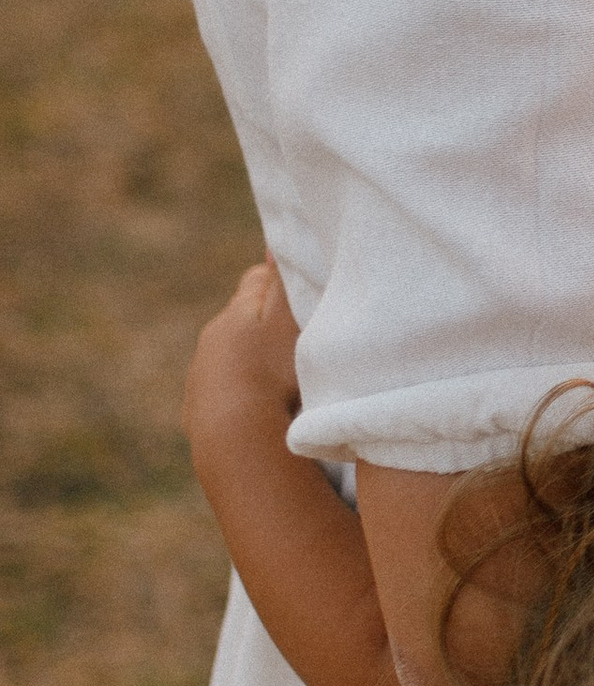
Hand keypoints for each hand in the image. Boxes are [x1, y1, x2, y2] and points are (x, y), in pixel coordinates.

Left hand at [183, 255, 300, 467]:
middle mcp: (210, 341)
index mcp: (234, 314)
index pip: (256, 279)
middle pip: (240, 320)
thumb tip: (274, 243)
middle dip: (266, 323)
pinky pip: (222, 393)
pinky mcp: (197, 413)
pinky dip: (241, 394)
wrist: (236, 443)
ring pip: (229, 357)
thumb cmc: (273, 376)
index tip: (303, 295)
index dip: (280, 282)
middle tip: (299, 338)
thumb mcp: (289, 322)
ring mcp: (200, 379)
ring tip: (283, 380)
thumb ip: (284, 283)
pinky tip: (262, 410)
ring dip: (252, 362)